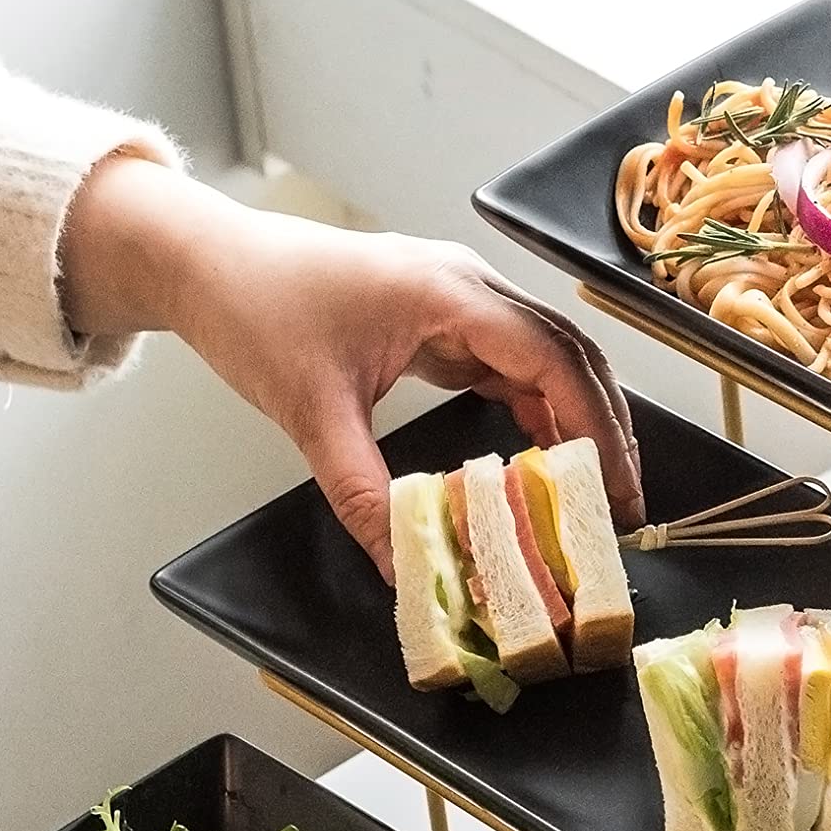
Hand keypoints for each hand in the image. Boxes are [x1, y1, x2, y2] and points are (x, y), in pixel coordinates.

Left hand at [61, 156, 643, 576]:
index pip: (552, 358)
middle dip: (606, 430)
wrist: (205, 261)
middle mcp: (466, 286)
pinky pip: (510, 365)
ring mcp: (457, 299)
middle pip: (569, 355)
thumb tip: (405, 569)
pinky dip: (534, 412)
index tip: (614, 491)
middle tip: (625, 506)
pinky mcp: (441, 319)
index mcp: (446, 293)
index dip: (595, 427)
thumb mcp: (311, 413)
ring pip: (546, 359)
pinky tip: (540, 462)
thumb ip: (364, 495)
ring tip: (594, 495)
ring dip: (575, 422)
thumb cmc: (254, 309)